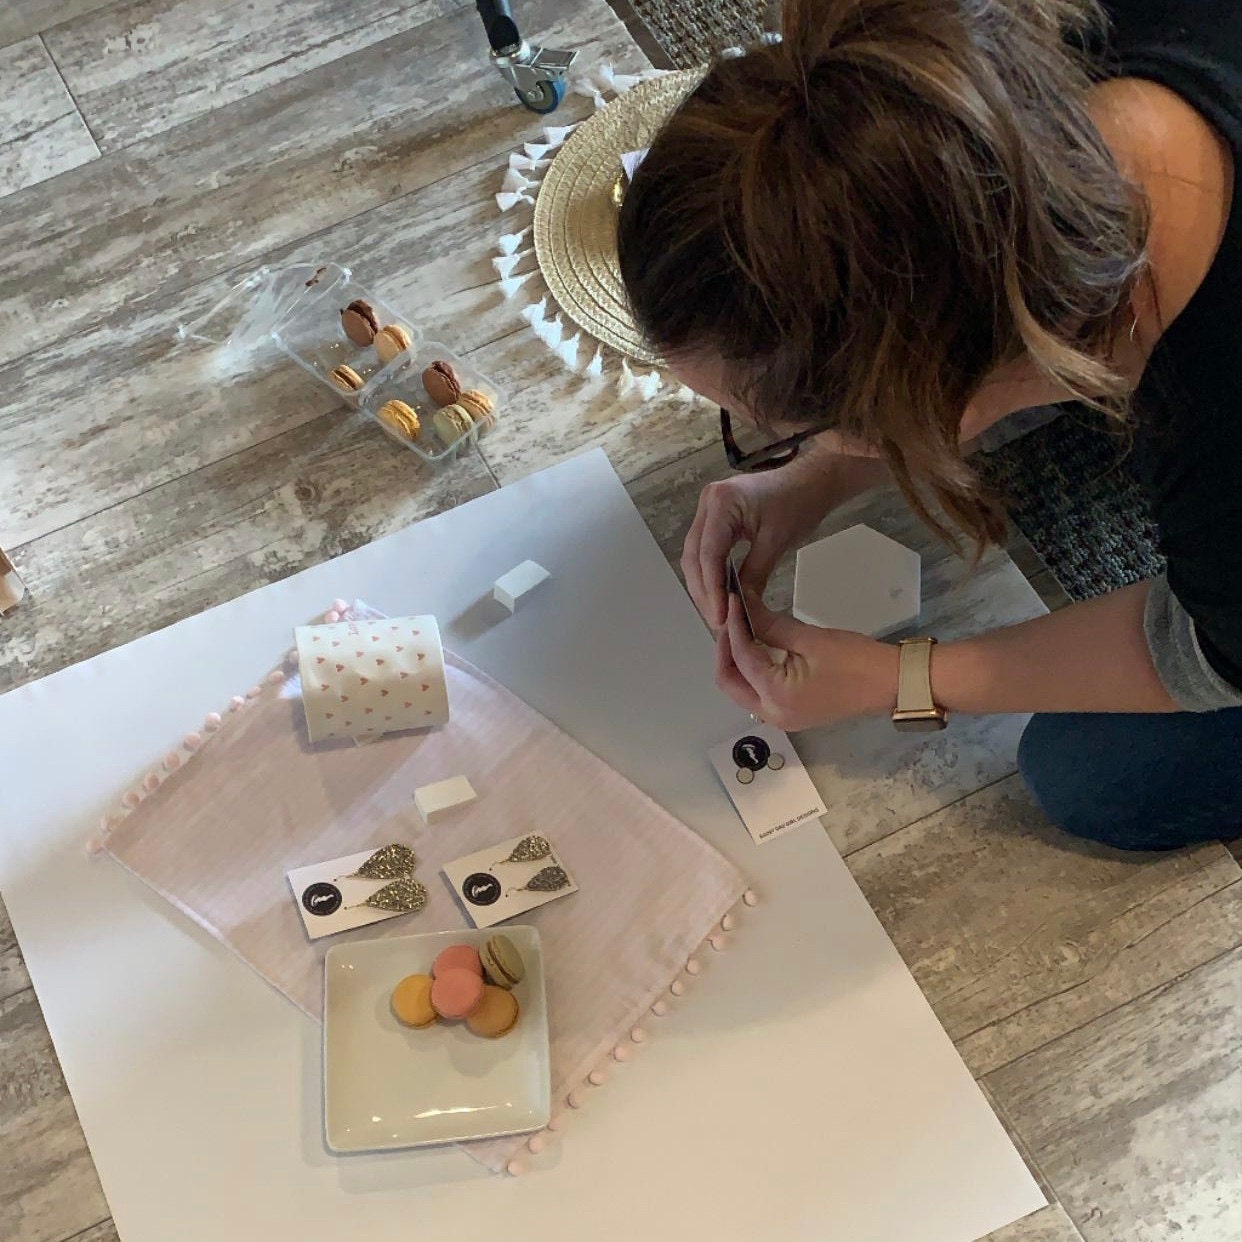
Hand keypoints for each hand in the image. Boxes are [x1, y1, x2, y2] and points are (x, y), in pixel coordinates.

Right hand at [682, 469, 834, 629]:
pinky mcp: (715, 517)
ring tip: (716, 613)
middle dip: (703, 591)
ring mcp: (709, 508)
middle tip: (716, 621)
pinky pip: (705, 549)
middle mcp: (708, 502)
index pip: (708, 554)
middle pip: (694, 556)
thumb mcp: (777, 542)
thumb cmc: (799, 503)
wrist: (810, 481)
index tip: (719, 617)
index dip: (712, 589)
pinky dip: (710, 573)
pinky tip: (718, 593)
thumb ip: (754, 574)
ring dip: (703, 585)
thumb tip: (739, 608)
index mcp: (722, 502)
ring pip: (695, 555)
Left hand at [715, 593, 898, 729]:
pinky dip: (751, 670)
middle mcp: (772, 715)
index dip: (733, 625)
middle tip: (731, 617)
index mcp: (776, 697)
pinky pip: (757, 693)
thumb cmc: (856, 660)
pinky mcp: (790, 714)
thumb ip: (770, 624)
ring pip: (740, 689)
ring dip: (736, 660)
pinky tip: (755, 645)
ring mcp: (780, 719)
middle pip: (729, 682)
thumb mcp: (809, 639)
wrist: (892, 684)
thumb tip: (743, 605)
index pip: (741, 657)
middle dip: (724, 649)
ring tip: (739, 627)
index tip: (734, 598)